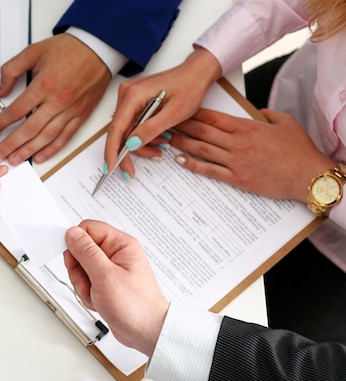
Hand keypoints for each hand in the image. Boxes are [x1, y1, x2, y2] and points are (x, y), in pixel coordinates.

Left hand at [0, 33, 110, 164]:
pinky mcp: (81, 115)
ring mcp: (70, 111)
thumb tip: (1, 90)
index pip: (16, 111)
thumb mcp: (34, 51)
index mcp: (44, 85)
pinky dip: (52, 149)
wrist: (98, 49)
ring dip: (29, 151)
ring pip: (46, 137)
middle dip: (11, 145)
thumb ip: (12, 69)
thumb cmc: (70, 49)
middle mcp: (57, 101)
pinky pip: (65, 137)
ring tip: (15, 159)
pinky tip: (40, 156)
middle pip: (29, 129)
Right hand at [63, 220, 168, 356]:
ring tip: (96, 294)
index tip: (73, 258)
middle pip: (81, 250)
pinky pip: (86, 282)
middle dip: (78, 269)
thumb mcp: (105, 276)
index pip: (88, 229)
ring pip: (81, 268)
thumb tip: (72, 234)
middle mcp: (116, 254)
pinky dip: (88, 294)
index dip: (76, 242)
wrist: (146, 333)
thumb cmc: (136, 306)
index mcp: (121, 244)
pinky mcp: (107, 284)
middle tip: (88, 281)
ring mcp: (111, 270)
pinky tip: (99, 301)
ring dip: (82, 284)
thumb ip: (86, 252)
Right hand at [105, 47, 221, 177]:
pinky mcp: (134, 102)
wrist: (196, 74)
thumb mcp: (173, 113)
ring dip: (141, 144)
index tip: (110, 168)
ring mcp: (128, 98)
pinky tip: (158, 138)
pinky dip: (143, 136)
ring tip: (161, 147)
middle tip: (138, 168)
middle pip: (120, 133)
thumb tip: (131, 145)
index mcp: (133, 95)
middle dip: (130, 151)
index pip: (116, 129)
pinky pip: (132, 125)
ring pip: (126, 131)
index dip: (112, 151)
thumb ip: (151, 129)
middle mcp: (126, 94)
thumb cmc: (189, 88)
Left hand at [170, 108, 335, 201]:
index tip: (180, 109)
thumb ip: (266, 114)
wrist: (307, 175)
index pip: (213, 117)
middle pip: (202, 132)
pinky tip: (180, 161)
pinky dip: (193, 165)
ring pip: (201, 150)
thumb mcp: (284, 122)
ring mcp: (235, 161)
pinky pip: (209, 171)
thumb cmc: (299, 150)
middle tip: (164, 122)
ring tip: (166, 139)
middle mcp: (237, 143)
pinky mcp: (237, 178)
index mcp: (247, 127)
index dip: (194, 113)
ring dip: (182, 144)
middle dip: (182, 126)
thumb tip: (256, 111)